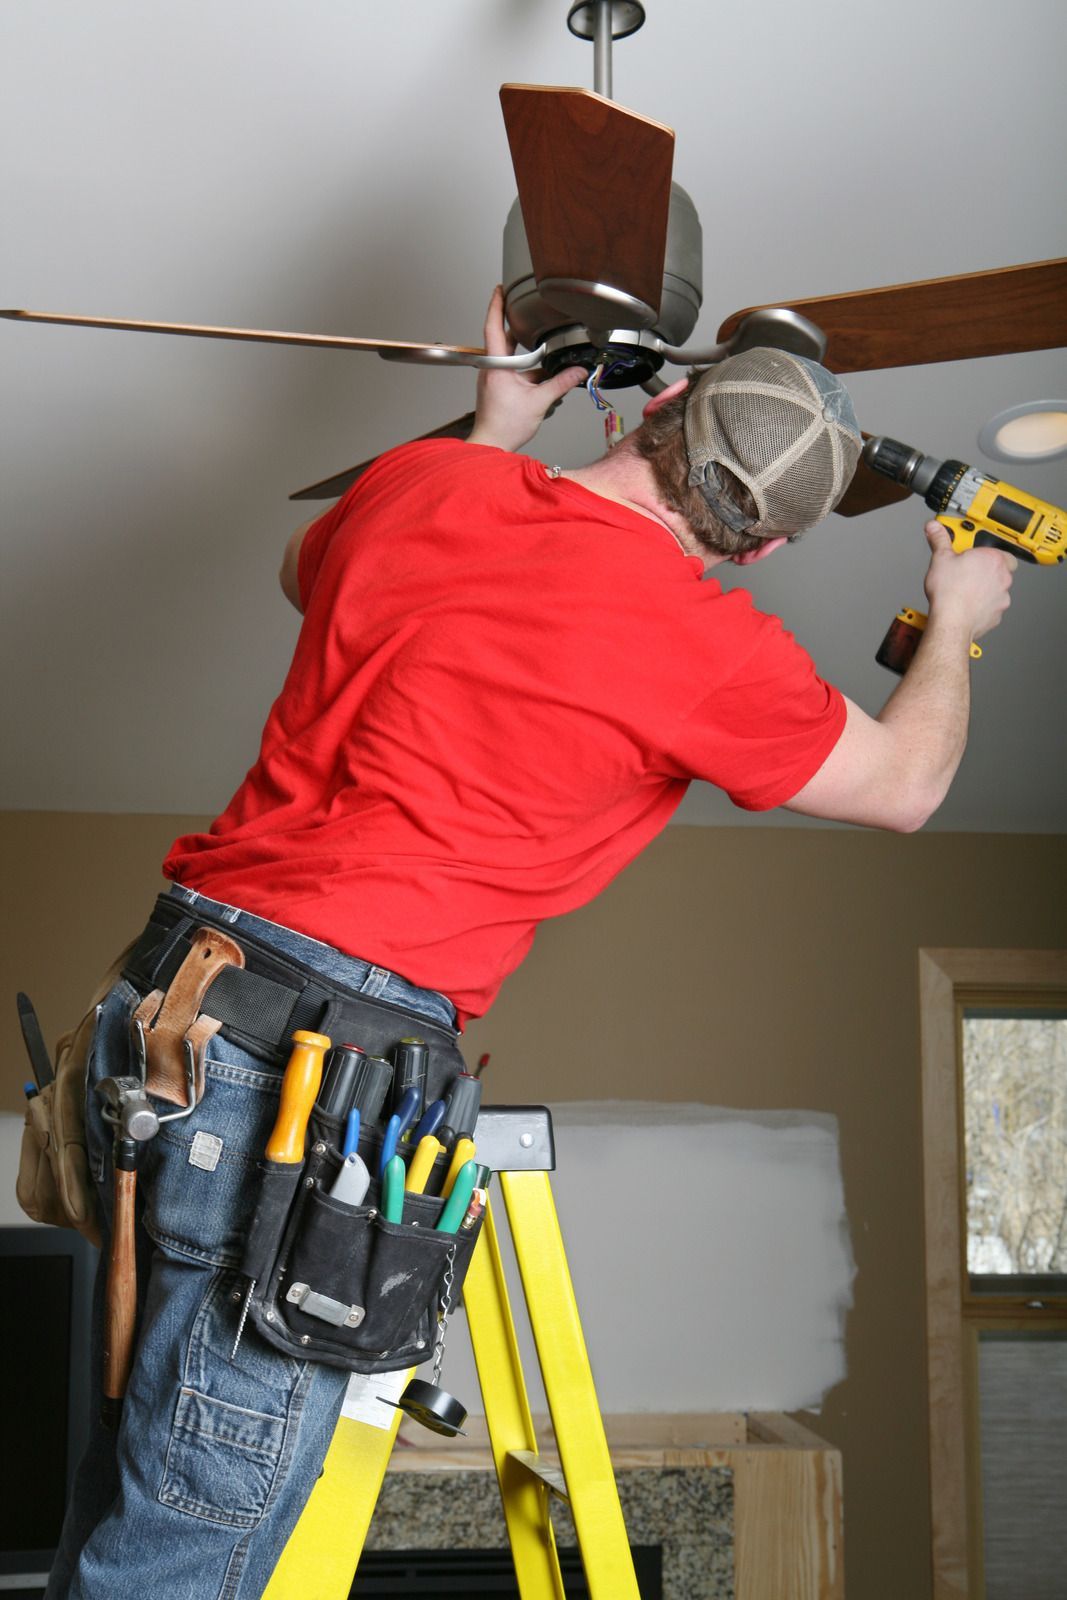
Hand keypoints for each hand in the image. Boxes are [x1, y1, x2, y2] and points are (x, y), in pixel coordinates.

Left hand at [466, 286, 585, 451]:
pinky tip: (541, 372)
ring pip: (510, 356)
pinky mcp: (498, 387)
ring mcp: (494, 377)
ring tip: (540, 340)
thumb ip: (560, 383)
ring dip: (524, 350)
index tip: (500, 289)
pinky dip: (526, 368)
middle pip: (503, 337)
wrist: (491, 444)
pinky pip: (513, 370)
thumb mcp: (538, 402)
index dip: (496, 305)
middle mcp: (492, 368)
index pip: (493, 327)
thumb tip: (578, 372)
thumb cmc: (504, 426)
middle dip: (515, 323)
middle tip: (525, 307)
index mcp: (496, 365)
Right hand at [923, 519, 1015, 639]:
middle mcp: (1003, 577)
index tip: (973, 553)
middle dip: (986, 570)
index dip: (986, 552)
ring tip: (965, 589)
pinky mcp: (997, 614)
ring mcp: (1002, 597)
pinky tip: (968, 604)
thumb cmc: (950, 592)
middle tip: (967, 571)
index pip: (999, 549)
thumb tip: (935, 528)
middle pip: (1000, 569)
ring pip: (997, 588)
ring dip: (986, 588)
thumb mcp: (940, 559)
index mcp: (993, 559)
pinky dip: (983, 605)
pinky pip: (992, 606)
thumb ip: (940, 540)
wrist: (952, 621)